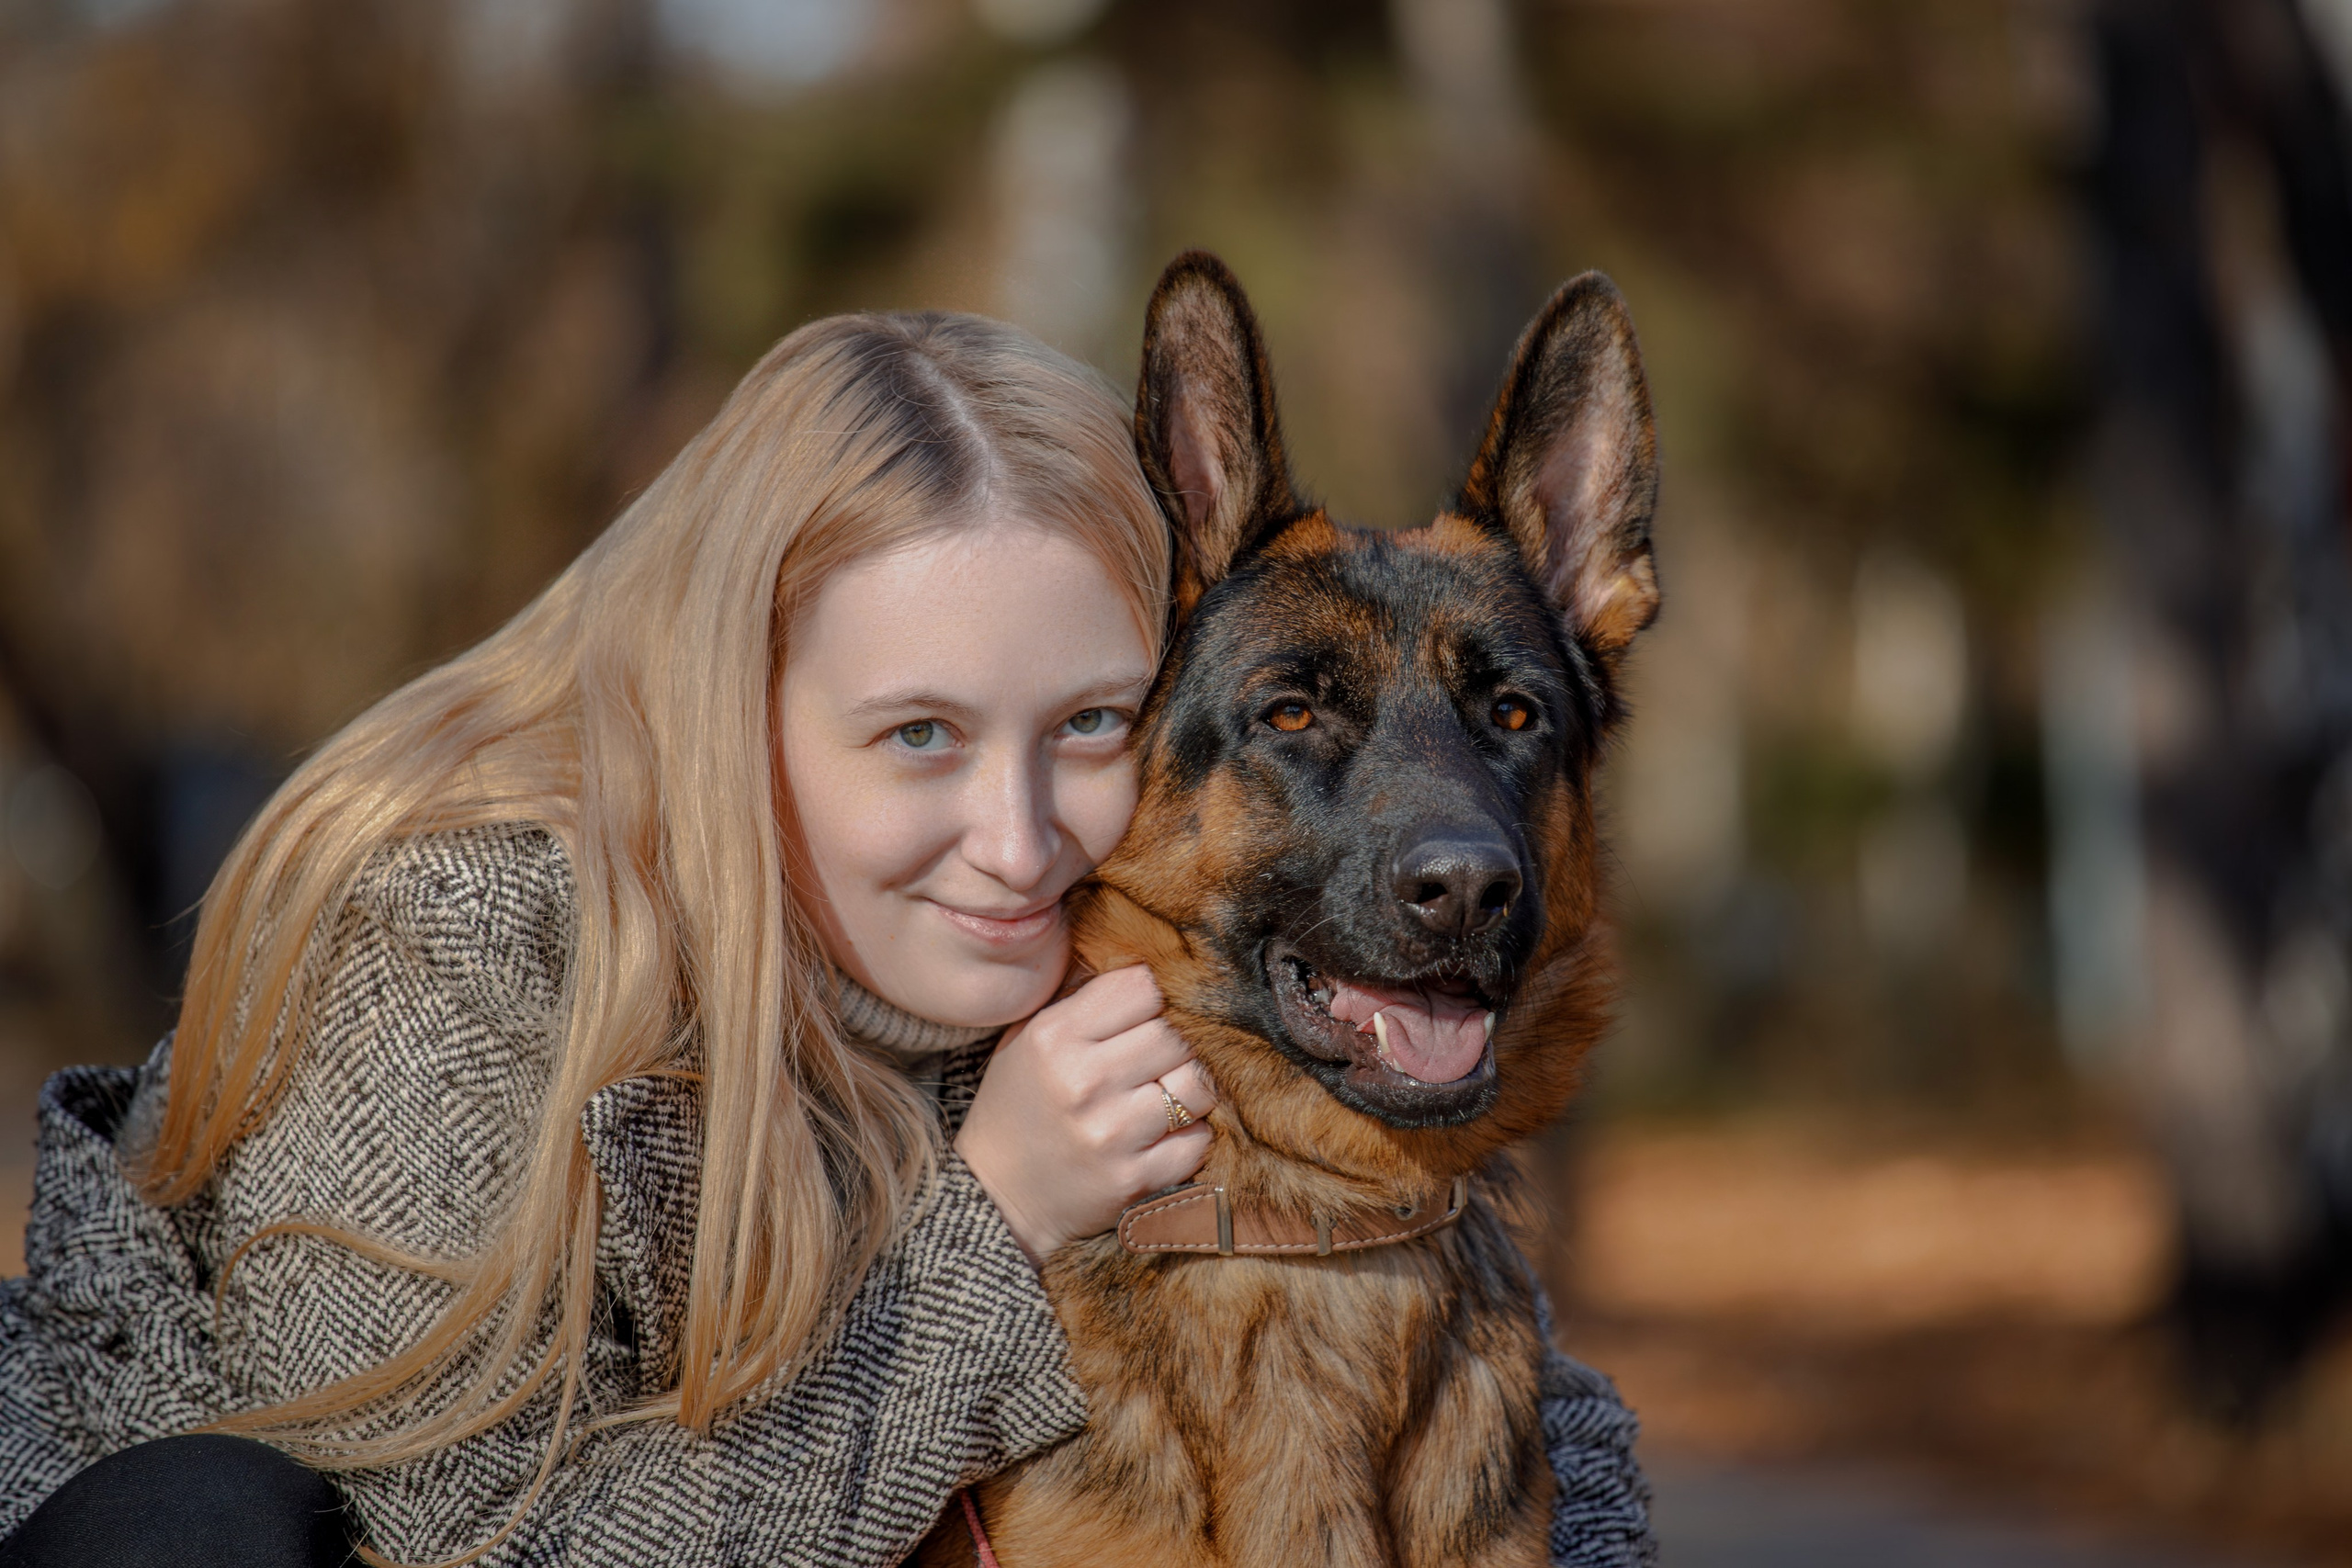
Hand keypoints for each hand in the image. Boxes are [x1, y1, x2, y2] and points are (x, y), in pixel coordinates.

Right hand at [954, 966, 1217, 1263]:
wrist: (998, 1196)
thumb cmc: (1020, 1106)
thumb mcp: (1028, 1038)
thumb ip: (1080, 997)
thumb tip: (1145, 963)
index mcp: (1055, 1037)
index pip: (1142, 986)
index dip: (1154, 996)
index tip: (1148, 1014)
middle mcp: (1084, 1081)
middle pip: (1175, 1034)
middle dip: (1176, 1044)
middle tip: (1160, 1059)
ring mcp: (1112, 1132)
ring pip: (1197, 1086)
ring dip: (1191, 1089)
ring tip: (1166, 1094)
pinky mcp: (1134, 1178)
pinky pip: (1197, 1140)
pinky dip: (1190, 1136)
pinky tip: (1163, 1135)